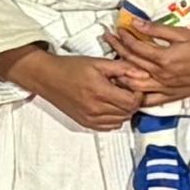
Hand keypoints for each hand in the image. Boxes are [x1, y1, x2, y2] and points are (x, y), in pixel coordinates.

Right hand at [0, 43, 154, 132]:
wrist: (47, 77)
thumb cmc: (68, 68)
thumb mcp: (98, 62)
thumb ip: (122, 68)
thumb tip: (142, 73)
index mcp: (99, 92)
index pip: (132, 102)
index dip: (138, 94)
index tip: (134, 86)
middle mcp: (95, 109)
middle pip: (128, 112)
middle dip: (132, 101)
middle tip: (127, 89)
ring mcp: (90, 118)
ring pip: (120, 121)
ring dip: (124, 110)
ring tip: (117, 96)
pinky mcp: (85, 123)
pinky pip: (109, 127)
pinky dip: (114, 118)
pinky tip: (109, 106)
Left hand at [105, 14, 189, 104]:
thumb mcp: (184, 33)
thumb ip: (158, 30)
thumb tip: (137, 23)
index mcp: (165, 59)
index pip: (136, 47)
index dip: (124, 37)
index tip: (117, 29)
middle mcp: (163, 76)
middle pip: (131, 64)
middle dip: (117, 49)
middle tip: (108, 39)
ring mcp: (167, 89)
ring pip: (135, 84)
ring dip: (120, 73)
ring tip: (110, 64)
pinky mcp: (172, 96)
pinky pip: (149, 101)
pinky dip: (136, 96)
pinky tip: (127, 90)